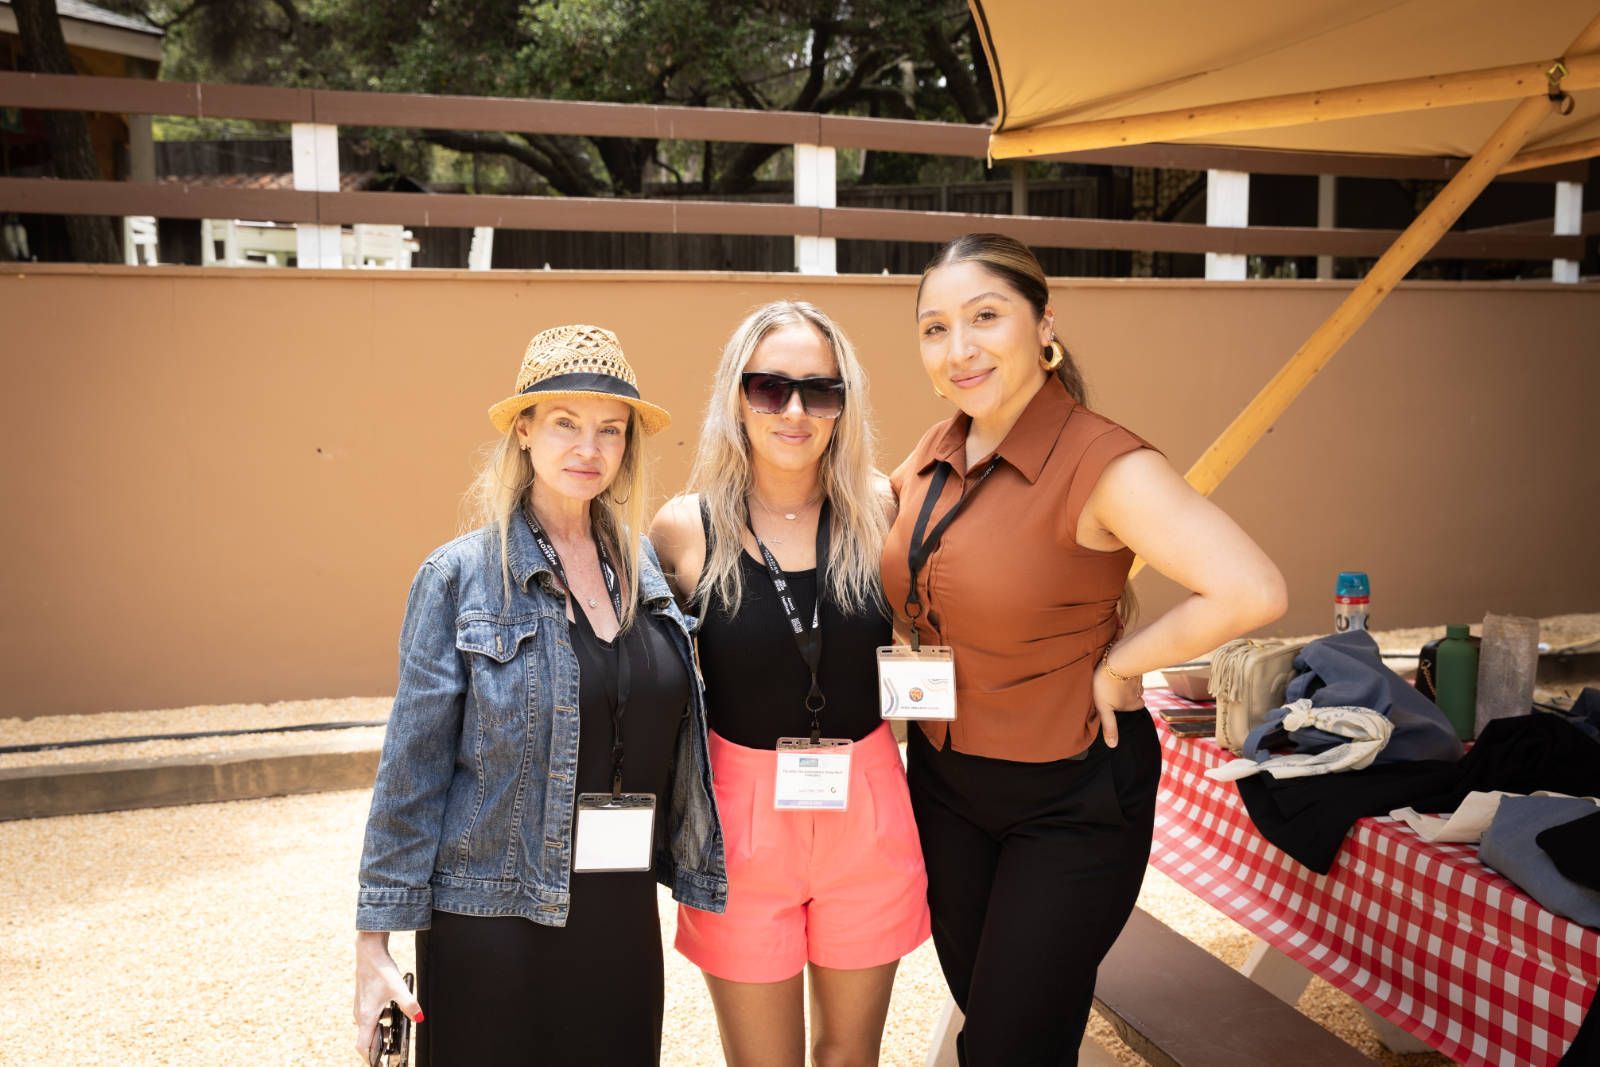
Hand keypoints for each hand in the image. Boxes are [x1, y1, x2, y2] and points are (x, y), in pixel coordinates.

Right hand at [353, 931, 421, 1061]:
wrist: (369, 951)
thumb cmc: (380, 970)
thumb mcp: (399, 989)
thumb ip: (409, 1006)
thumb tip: (419, 1018)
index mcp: (366, 1016)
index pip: (364, 1046)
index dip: (371, 1059)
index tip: (380, 1064)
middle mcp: (360, 1014)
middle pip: (367, 1039)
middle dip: (379, 1047)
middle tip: (392, 1052)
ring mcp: (361, 1007)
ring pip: (370, 1028)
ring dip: (381, 1034)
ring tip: (394, 1033)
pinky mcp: (365, 1000)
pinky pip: (371, 1018)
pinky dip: (381, 1022)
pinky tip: (392, 1014)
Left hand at [1092, 661, 1144, 748]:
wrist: (1117, 659)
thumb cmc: (1107, 685)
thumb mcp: (1105, 709)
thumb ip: (1110, 726)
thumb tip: (1113, 746)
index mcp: (1132, 702)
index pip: (1137, 705)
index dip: (1132, 705)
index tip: (1124, 703)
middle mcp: (1139, 690)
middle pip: (1139, 693)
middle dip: (1133, 693)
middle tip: (1121, 690)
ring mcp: (1138, 676)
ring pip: (1136, 680)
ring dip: (1129, 679)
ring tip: (1118, 677)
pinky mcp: (1135, 662)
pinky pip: (1134, 666)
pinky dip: (1129, 667)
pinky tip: (1120, 665)